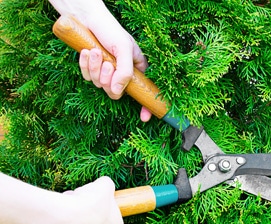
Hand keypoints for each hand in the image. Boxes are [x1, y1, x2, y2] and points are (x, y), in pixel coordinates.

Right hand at [2, 175, 122, 223]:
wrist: (63, 217)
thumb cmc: (90, 202)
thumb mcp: (105, 184)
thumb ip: (107, 185)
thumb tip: (103, 184)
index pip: (113, 215)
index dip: (105, 202)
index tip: (98, 195)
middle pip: (96, 220)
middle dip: (89, 207)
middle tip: (83, 196)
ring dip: (74, 211)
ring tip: (70, 201)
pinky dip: (61, 218)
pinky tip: (61, 211)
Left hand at [48, 0, 151, 121]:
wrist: (86, 18)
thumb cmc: (110, 30)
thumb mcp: (123, 49)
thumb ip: (124, 72)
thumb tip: (117, 92)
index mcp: (135, 69)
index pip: (143, 92)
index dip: (145, 106)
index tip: (144, 118)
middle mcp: (122, 73)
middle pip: (115, 92)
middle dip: (108, 78)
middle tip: (107, 63)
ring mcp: (106, 73)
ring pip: (99, 85)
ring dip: (95, 69)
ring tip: (95, 52)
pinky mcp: (91, 70)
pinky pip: (87, 78)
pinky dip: (85, 66)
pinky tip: (87, 52)